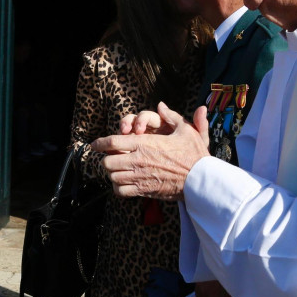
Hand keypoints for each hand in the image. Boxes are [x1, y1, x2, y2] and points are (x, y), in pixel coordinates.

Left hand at [93, 103, 209, 200]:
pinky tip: (124, 183)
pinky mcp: (144, 190)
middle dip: (107, 159)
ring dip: (112, 173)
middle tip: (111, 157)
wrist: (201, 180)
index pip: (112, 142)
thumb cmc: (194, 154)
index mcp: (144, 144)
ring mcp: (139, 177)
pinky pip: (120, 191)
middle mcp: (138, 161)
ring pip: (112, 177)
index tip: (95, 144)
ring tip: (117, 170)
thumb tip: (161, 105)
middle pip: (107, 162)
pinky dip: (118, 187)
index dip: (100, 143)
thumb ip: (171, 116)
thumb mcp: (186, 130)